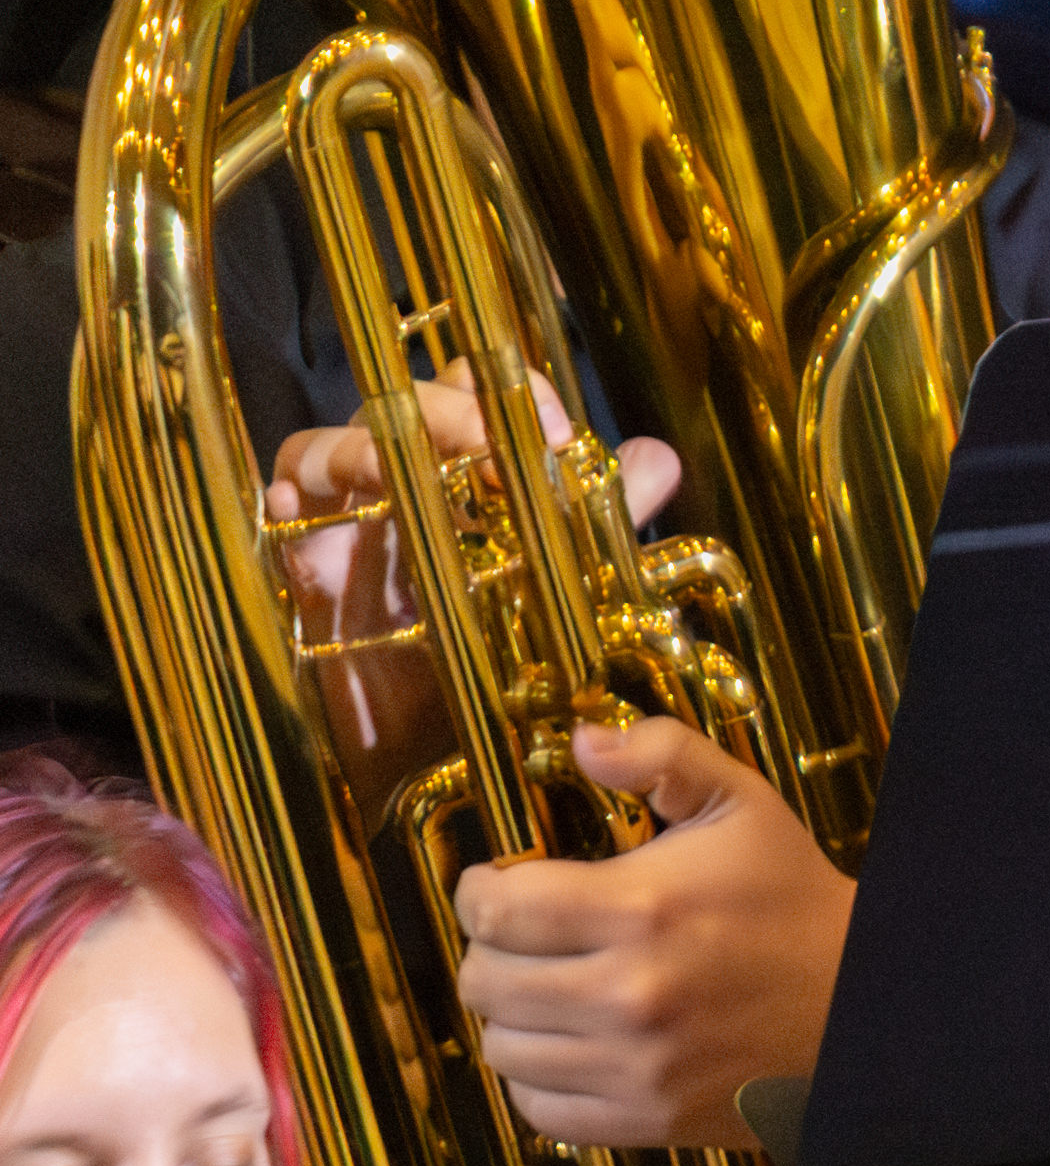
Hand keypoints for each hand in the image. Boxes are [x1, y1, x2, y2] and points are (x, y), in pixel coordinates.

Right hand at [255, 393, 687, 783]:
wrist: (445, 771)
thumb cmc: (503, 672)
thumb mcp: (569, 595)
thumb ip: (607, 526)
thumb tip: (655, 457)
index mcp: (469, 487)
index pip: (474, 400)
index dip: (508, 394)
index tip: (556, 433)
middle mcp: (406, 495)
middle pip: (398, 410)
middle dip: (442, 414)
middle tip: (487, 449)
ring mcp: (350, 530)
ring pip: (324, 448)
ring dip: (356, 447)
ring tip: (394, 470)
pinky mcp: (306, 577)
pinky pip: (278, 521)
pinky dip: (284, 499)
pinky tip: (299, 505)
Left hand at [448, 717, 856, 1150]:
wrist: (869, 1006)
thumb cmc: (795, 903)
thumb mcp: (744, 806)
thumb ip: (664, 755)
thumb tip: (583, 743)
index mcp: (641, 909)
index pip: (495, 910)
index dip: (476, 893)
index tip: (495, 887)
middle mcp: (630, 994)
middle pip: (484, 981)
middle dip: (492, 953)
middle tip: (524, 941)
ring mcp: (638, 1066)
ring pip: (503, 1047)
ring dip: (512, 1018)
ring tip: (545, 994)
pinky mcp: (649, 1119)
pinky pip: (540, 1110)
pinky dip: (538, 1080)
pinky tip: (568, 1047)